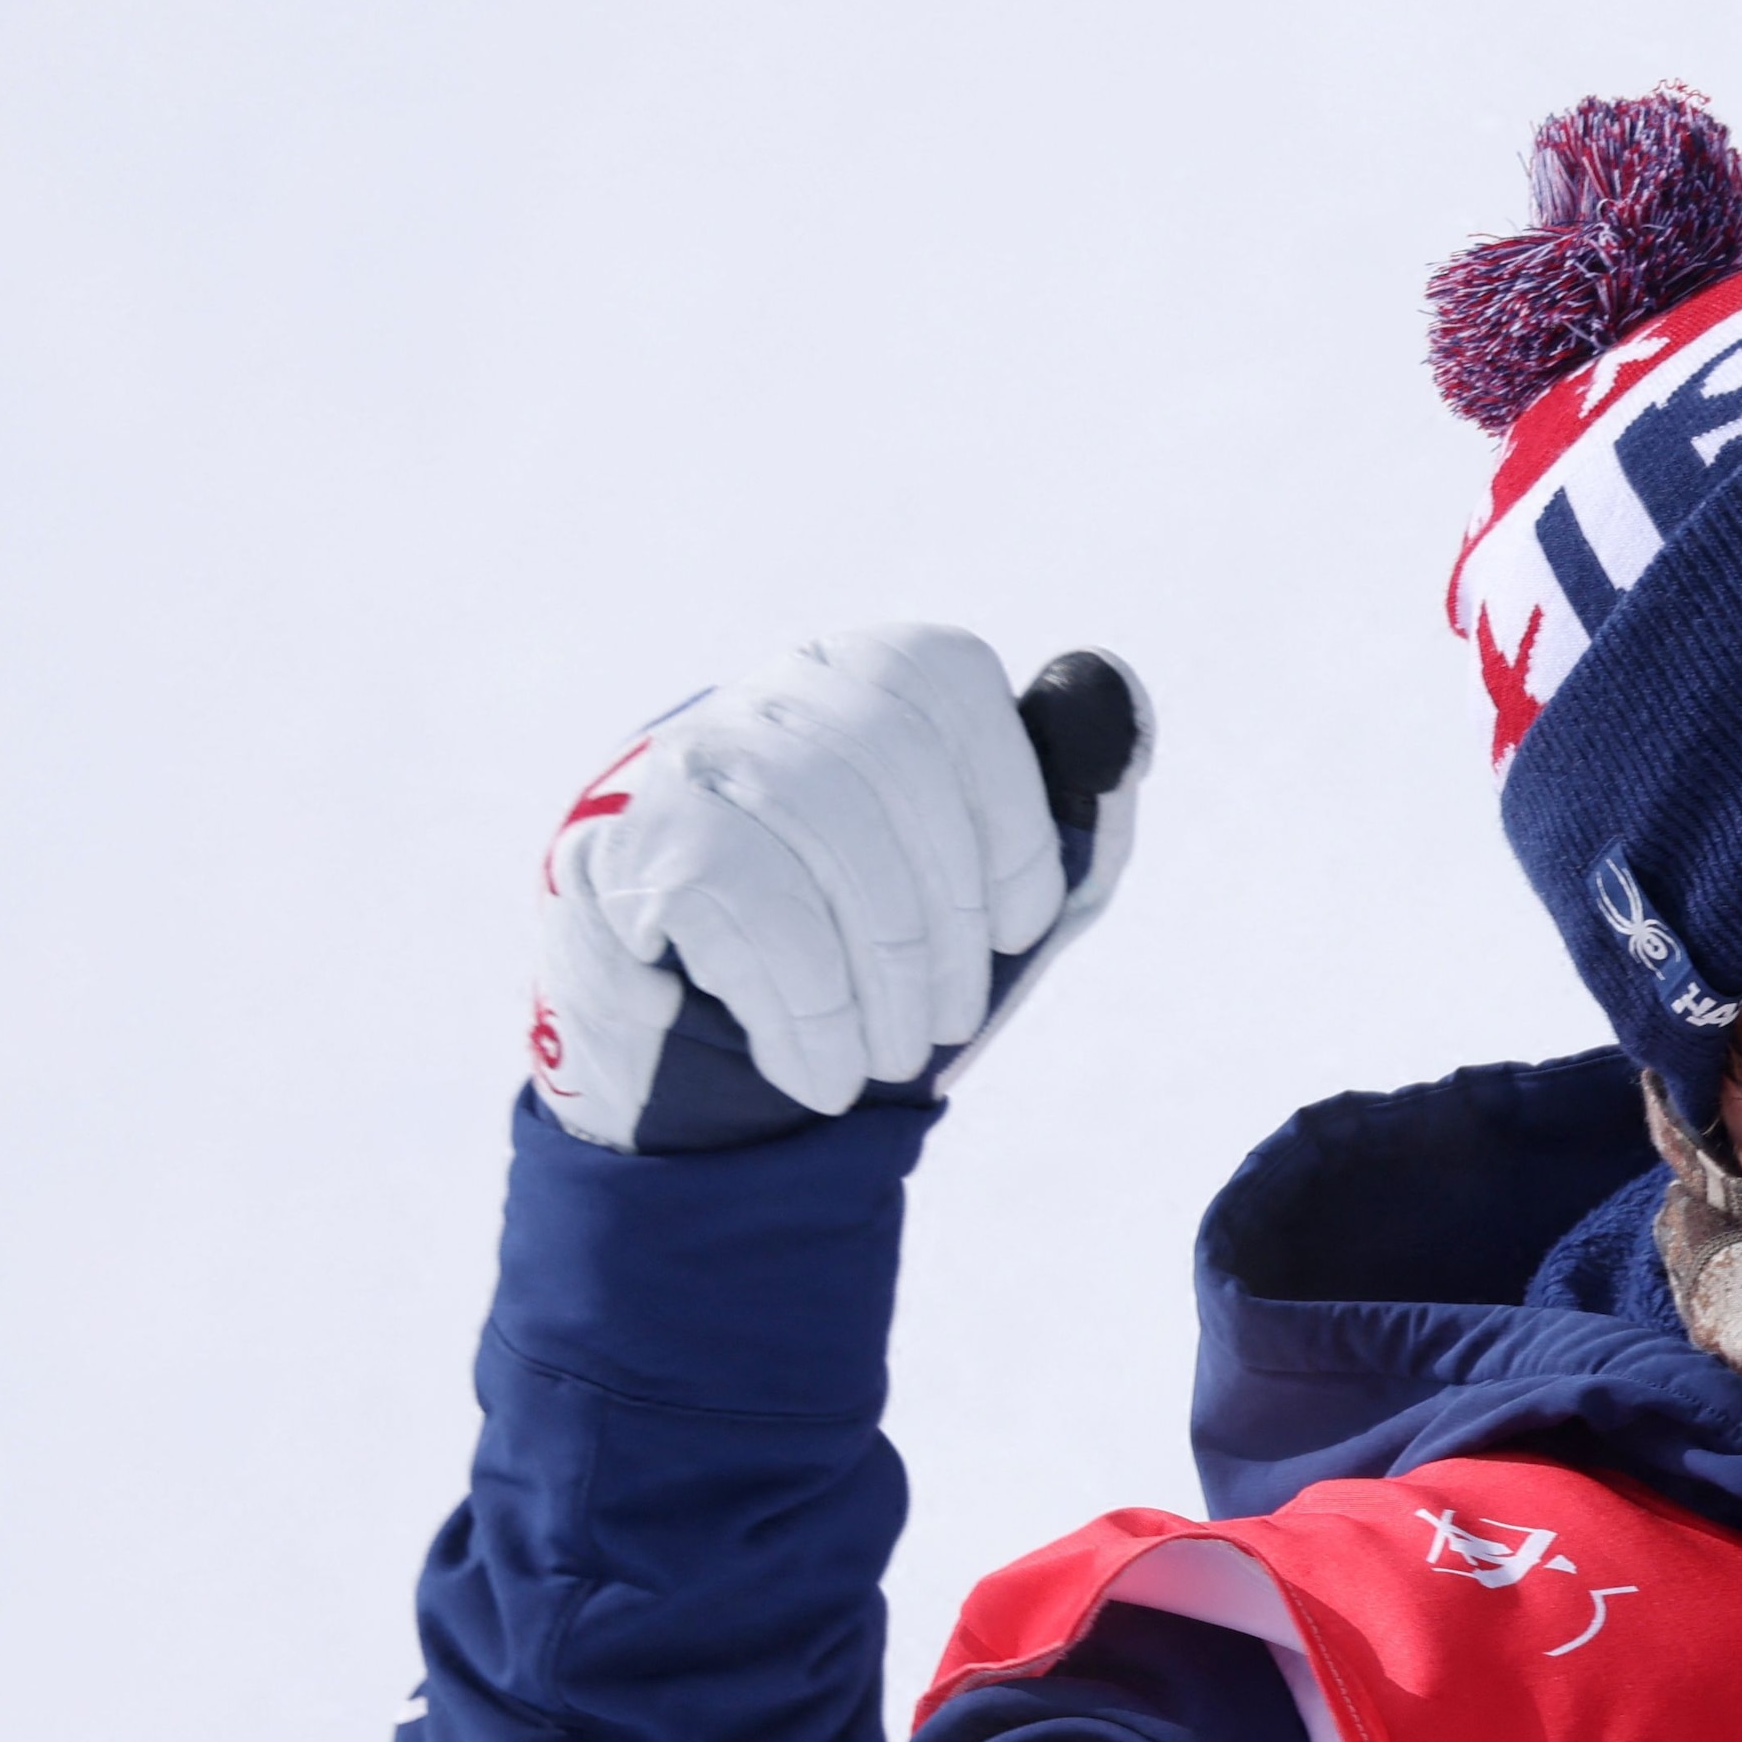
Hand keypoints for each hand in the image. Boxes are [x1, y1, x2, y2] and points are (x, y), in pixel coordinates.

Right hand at [525, 624, 1148, 1151]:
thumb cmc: (870, 944)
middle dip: (940, 929)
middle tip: (943, 1026)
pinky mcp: (623, 832)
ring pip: (821, 838)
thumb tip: (1118, 703)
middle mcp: (776, 688)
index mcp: (871, 672)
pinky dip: (803, 1007)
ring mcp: (691, 751)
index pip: (952, 692)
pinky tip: (817, 1069)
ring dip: (874, 983)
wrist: (696, 1030)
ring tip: (884, 1061)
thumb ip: (1071, 803)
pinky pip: (745, 903)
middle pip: (889, 773)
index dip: (1010, 821)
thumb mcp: (989, 881)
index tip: (1022, 929)